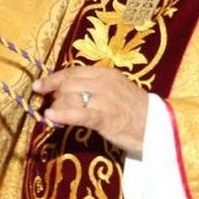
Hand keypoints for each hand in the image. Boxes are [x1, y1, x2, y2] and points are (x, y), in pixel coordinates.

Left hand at [32, 66, 148, 154]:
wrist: (159, 127)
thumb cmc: (136, 111)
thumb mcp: (116, 90)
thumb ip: (95, 87)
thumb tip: (68, 92)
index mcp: (106, 73)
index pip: (73, 71)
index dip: (53, 78)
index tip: (39, 86)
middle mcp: (104, 82)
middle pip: (68, 83)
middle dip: (55, 95)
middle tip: (51, 106)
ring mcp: (104, 98)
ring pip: (69, 97)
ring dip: (58, 108)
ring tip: (56, 117)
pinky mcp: (105, 116)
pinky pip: (78, 113)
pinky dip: (62, 115)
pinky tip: (50, 117)